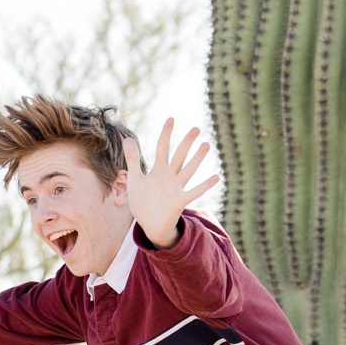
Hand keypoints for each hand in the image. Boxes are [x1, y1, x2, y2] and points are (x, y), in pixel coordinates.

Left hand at [123, 118, 218, 247]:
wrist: (149, 225)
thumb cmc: (142, 201)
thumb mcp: (134, 179)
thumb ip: (132, 159)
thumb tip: (128, 137)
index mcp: (158, 170)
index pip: (162, 148)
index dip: (166, 134)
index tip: (171, 119)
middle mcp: (169, 176)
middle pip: (179, 156)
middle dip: (186, 143)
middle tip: (196, 128)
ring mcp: (176, 188)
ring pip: (188, 170)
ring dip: (197, 159)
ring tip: (206, 145)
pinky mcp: (180, 201)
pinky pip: (195, 192)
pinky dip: (205, 185)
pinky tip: (217, 177)